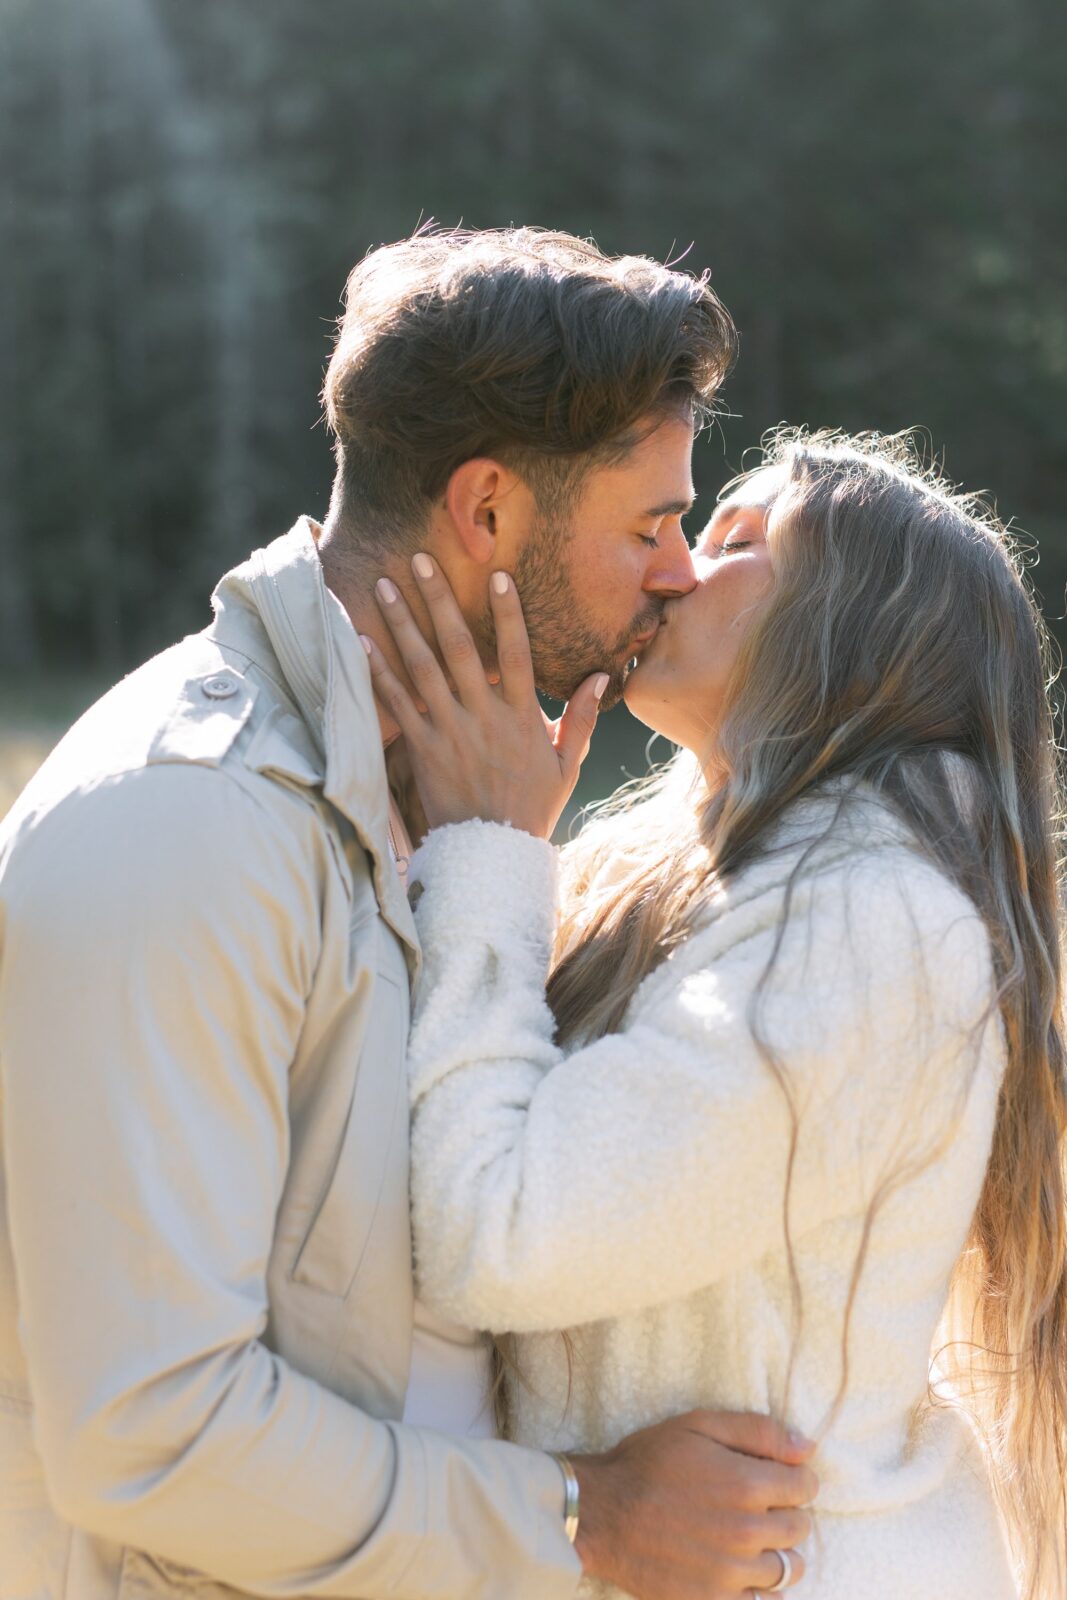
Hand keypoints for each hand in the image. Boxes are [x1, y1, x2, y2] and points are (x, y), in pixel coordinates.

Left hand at [362, 556, 608, 838]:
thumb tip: (601, 676)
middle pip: (460, 647)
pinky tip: (362, 640)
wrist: (491, 853)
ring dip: (402, 623)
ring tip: (384, 584)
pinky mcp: (422, 748)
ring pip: (423, 667)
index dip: (508, 614)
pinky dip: (379, 671)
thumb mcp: (565, 766)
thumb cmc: (530, 810)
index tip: (498, 575)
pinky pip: (397, 704)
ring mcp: (450, 730)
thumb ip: (580, 719)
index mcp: (522, 717)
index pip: (517, 654)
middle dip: (438, 600)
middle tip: (419, 559)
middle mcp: (484, 716)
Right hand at [571, 1409, 815, 1599]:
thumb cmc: (648, 1463)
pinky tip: (739, 1570)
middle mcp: (747, 1533)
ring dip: (776, 1551)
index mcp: (747, 1485)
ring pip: (789, 1568)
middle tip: (756, 1506)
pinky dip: (760, 1588)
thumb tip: (807, 1448)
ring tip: (748, 1540)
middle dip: (786, 1513)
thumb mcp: (698, 1426)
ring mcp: (732, 1574)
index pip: (806, 1487)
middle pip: (800, 1529)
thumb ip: (757, 1432)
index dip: (794, 1478)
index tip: (776, 1478)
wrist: (602, 1514)